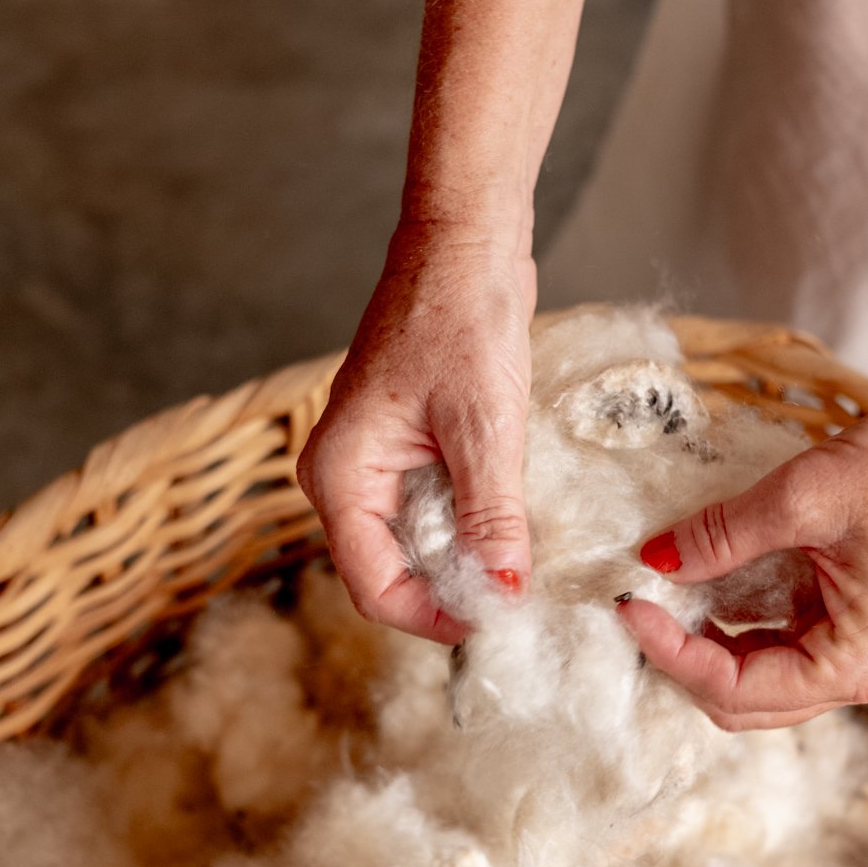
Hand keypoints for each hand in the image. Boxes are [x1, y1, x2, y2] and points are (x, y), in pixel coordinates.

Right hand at [297, 223, 535, 642]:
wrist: (466, 241)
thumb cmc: (461, 316)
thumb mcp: (485, 427)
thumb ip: (491, 518)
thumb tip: (503, 592)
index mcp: (342, 476)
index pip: (376, 587)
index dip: (437, 617)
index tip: (501, 625)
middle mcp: (345, 477)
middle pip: (393, 572)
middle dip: (454, 593)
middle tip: (522, 603)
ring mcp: (373, 462)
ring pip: (417, 543)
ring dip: (468, 560)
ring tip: (525, 567)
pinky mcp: (406, 446)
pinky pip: (433, 508)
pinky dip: (472, 524)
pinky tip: (515, 526)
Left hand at [615, 388, 867, 729]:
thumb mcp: (800, 497)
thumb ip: (721, 536)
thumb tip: (654, 558)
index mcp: (854, 662)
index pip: (736, 689)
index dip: (671, 653)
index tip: (629, 604)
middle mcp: (859, 674)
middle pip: (744, 703)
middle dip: (683, 662)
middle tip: (639, 606)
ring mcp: (857, 652)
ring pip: (757, 681)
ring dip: (705, 647)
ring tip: (663, 596)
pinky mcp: (851, 624)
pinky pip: (777, 647)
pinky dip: (734, 626)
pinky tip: (702, 587)